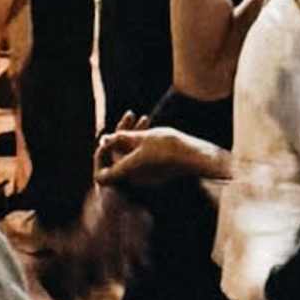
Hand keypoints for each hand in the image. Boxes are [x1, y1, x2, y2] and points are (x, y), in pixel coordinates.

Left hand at [95, 120, 221, 196]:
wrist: (198, 156)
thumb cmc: (170, 146)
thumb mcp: (141, 138)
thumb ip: (121, 139)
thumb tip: (104, 139)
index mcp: (128, 174)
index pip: (100, 174)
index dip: (101, 156)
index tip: (107, 139)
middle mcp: (135, 180)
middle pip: (115, 163)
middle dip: (116, 141)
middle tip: (126, 121)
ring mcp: (146, 178)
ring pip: (128, 158)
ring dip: (129, 139)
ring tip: (138, 119)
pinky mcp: (156, 173)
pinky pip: (140, 160)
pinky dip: (140, 145)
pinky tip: (148, 126)